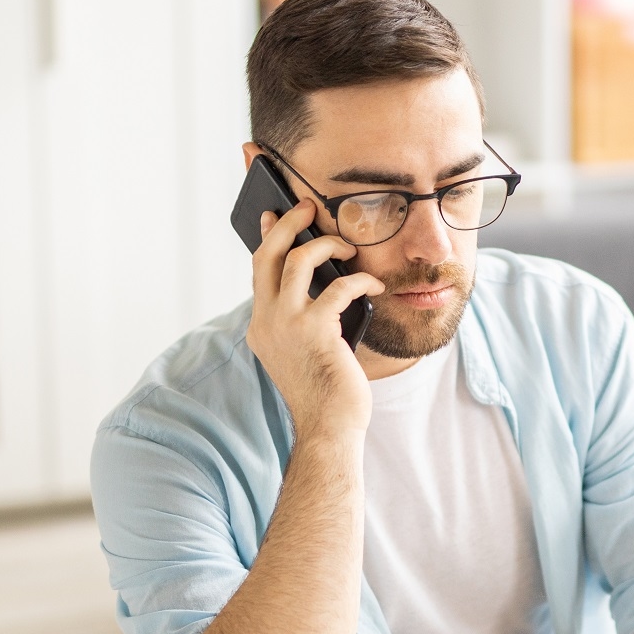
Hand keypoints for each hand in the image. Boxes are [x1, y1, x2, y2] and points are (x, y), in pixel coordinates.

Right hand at [246, 200, 383, 439]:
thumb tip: (323, 281)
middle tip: (306, 206)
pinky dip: (359, 281)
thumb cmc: (325, 391)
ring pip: (298, 260)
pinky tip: (373, 286)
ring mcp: (287, 325)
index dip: (268, 239)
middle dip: (287, 223)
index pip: (259, 272)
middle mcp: (266, 321)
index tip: (273, 216)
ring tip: (347, 246)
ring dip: (326, 244)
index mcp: (260, 326)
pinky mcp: (315, 330)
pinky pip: (339, 287)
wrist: (329, 428)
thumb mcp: (305, 349)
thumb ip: (303, 318)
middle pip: (268, 255)